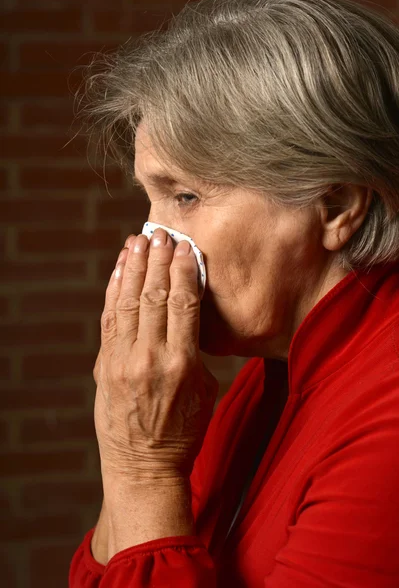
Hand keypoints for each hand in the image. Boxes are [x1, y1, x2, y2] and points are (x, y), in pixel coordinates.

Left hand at [94, 229, 218, 485]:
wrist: (143, 468)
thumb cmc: (184, 433)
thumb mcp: (206, 391)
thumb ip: (196, 351)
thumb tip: (188, 318)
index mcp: (182, 364)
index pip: (184, 303)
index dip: (185, 270)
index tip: (186, 247)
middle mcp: (150, 357)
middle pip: (155, 295)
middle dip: (159, 260)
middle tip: (162, 232)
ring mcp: (122, 360)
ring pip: (128, 302)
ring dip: (134, 267)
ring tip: (139, 240)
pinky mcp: (104, 365)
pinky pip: (109, 319)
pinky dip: (114, 291)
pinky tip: (120, 271)